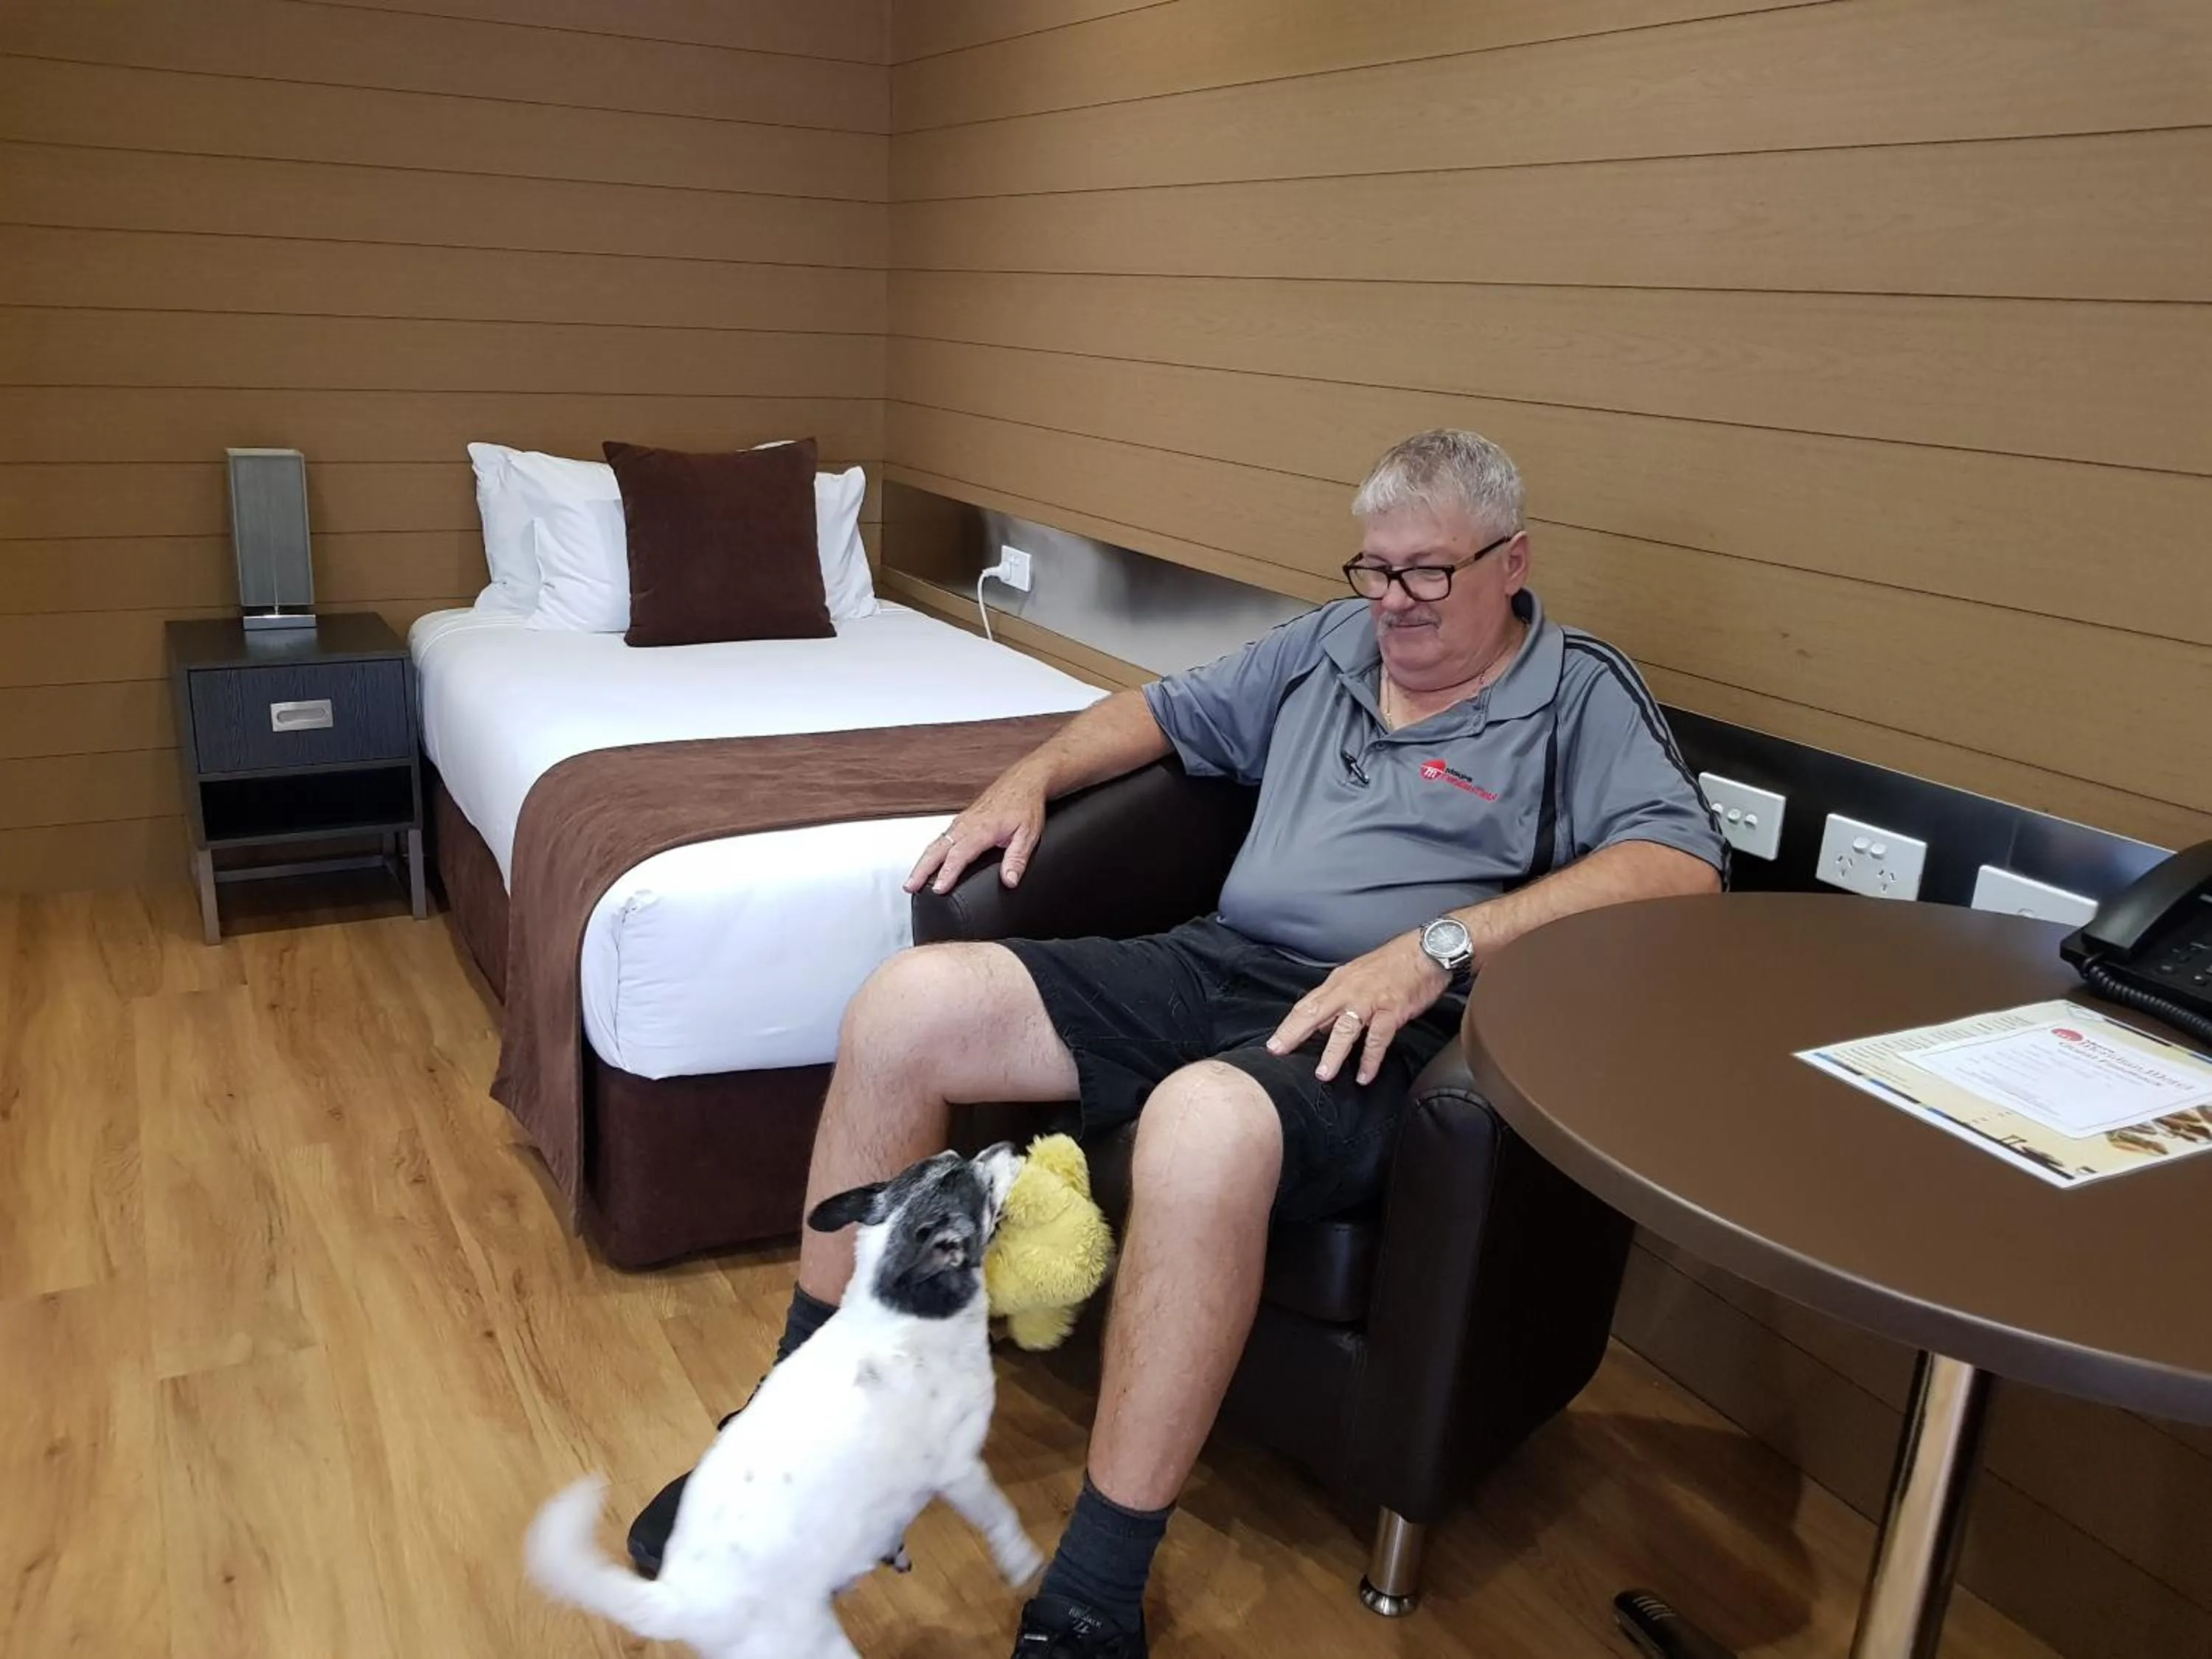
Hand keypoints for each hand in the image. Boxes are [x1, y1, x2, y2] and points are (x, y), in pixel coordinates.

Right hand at [903, 771, 1048, 894]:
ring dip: (922, 862)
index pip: (959, 854)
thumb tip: (1010, 880)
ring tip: (912, 881)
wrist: (1023, 781)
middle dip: (922, 869)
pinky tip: (927, 863)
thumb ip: (1017, 858)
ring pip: (936, 842)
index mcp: (982, 828)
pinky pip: (941, 837)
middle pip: (937, 849)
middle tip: (910, 886)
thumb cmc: (1025, 805)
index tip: (939, 889)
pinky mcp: (961, 820)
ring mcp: (962, 821)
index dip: (947, 873)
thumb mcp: (1028, 834)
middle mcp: (967, 824)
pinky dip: (930, 852)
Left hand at [1266, 932, 1450, 1085]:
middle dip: (1294, 1033)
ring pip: (1345, 1028)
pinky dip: (1370, 1059)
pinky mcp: (1392, 1010)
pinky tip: (1364, 1075)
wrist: (1427, 951)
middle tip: (1278, 1051)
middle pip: (1315, 1012)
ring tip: (1323, 1074)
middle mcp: (1350, 990)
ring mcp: (1370, 1001)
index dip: (1289, 1023)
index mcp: (1340, 982)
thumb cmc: (1394, 964)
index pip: (1307, 1004)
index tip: (1274, 1042)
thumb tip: (1324, 1025)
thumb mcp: (1359, 976)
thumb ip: (1340, 999)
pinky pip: (1378, 1039)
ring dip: (1333, 1053)